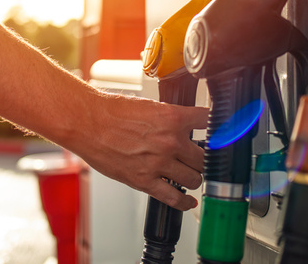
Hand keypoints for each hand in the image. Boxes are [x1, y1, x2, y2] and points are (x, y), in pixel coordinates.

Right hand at [71, 91, 207, 210]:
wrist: (88, 122)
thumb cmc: (112, 112)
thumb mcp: (150, 105)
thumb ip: (170, 117)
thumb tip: (184, 124)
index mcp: (173, 117)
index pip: (209, 122)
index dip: (217, 128)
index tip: (219, 133)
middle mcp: (170, 141)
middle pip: (205, 156)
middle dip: (203, 158)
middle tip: (200, 158)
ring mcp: (159, 163)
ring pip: (194, 178)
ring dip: (195, 177)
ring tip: (190, 175)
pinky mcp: (144, 180)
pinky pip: (174, 197)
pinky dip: (185, 202)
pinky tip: (189, 201)